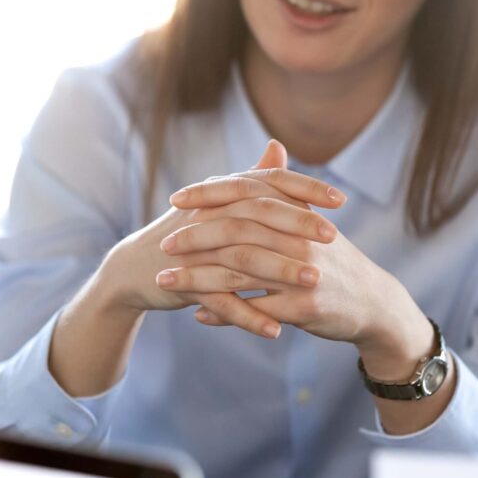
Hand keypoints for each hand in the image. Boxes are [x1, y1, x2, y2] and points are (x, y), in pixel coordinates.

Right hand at [93, 140, 346, 338]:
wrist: (137, 269)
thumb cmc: (187, 235)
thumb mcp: (218, 204)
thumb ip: (251, 177)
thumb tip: (278, 146)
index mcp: (222, 195)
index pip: (268, 183)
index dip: (305, 189)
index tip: (341, 200)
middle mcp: (209, 215)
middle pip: (259, 216)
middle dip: (298, 228)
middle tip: (333, 240)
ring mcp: (196, 250)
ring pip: (243, 259)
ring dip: (279, 273)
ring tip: (314, 285)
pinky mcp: (185, 282)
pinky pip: (220, 301)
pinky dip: (248, 316)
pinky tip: (275, 331)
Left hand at [161, 144, 433, 379]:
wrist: (374, 305)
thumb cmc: (335, 262)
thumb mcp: (315, 220)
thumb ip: (288, 186)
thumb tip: (270, 147)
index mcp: (299, 213)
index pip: (248, 193)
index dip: (210, 194)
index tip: (175, 198)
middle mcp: (301, 238)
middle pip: (237, 230)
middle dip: (195, 237)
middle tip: (163, 243)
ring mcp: (303, 273)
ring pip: (239, 271)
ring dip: (197, 277)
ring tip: (165, 282)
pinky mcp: (304, 308)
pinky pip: (254, 309)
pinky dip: (223, 312)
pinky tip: (197, 314)